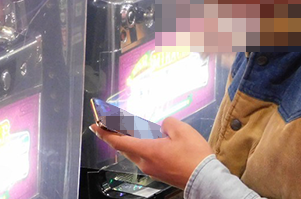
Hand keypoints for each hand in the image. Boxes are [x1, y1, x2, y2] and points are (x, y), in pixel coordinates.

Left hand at [89, 117, 213, 189]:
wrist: (204, 178)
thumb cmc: (193, 155)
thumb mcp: (181, 130)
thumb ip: (168, 123)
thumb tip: (163, 127)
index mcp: (147, 151)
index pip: (119, 141)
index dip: (105, 133)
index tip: (95, 126)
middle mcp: (145, 163)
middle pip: (125, 148)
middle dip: (116, 136)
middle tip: (111, 125)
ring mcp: (152, 170)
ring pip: (136, 153)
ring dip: (131, 142)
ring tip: (131, 131)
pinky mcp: (159, 172)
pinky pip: (146, 158)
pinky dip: (143, 148)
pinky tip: (151, 142)